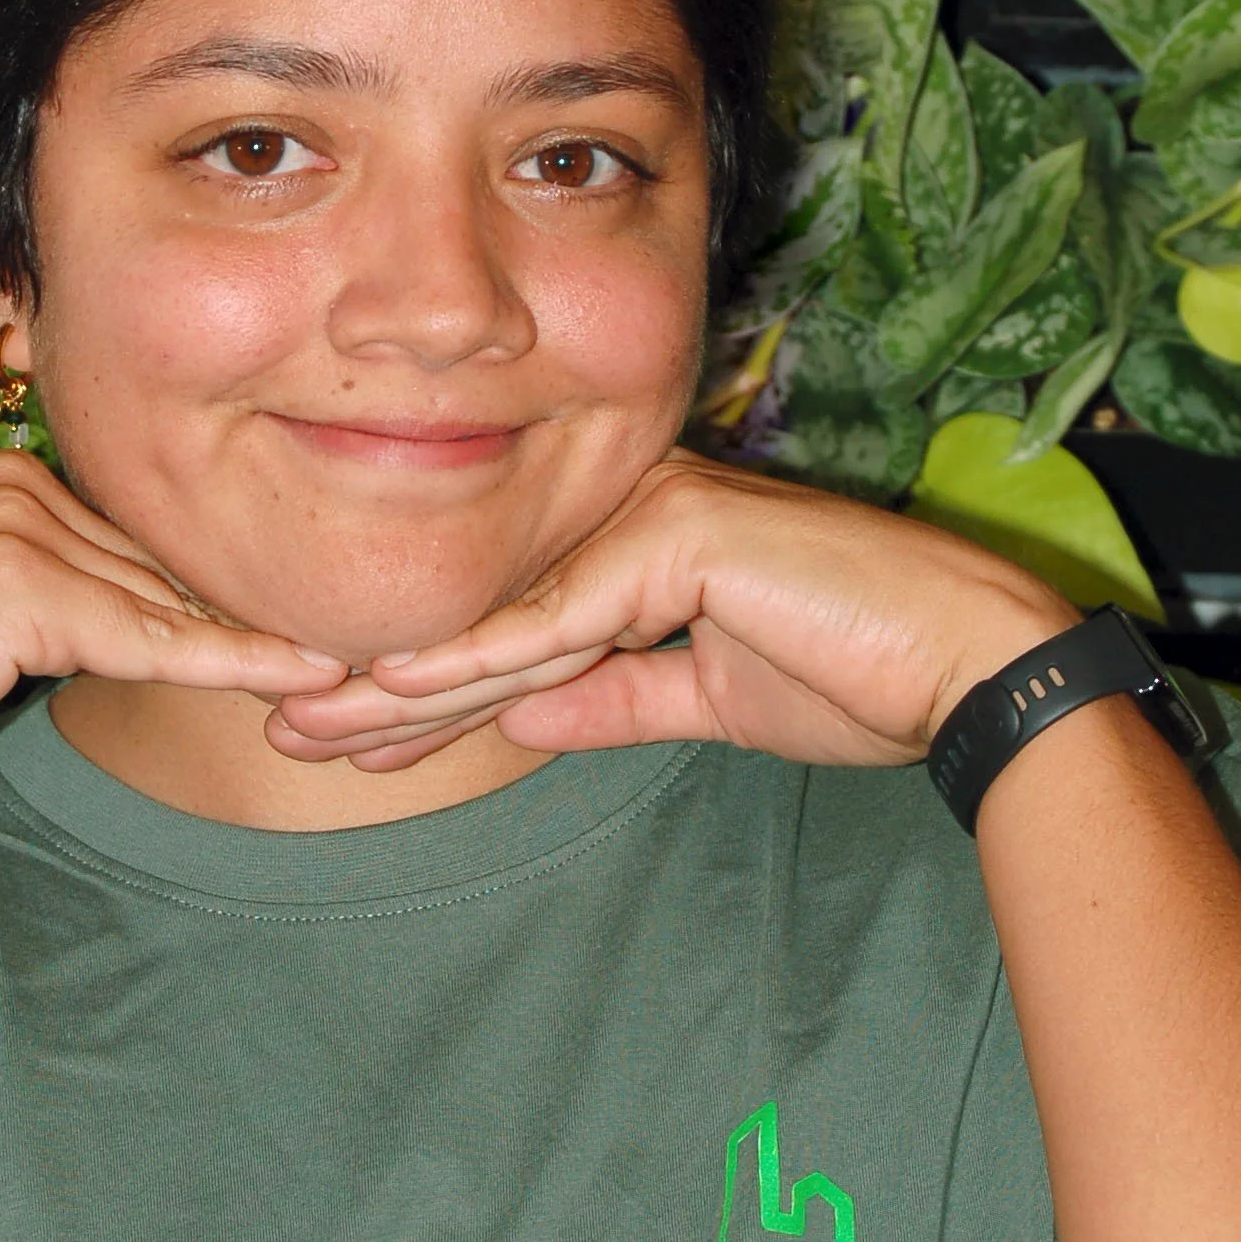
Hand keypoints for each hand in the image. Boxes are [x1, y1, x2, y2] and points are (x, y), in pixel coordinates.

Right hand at [0, 452, 348, 825]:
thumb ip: (46, 605)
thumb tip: (139, 628)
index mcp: (4, 477)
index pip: (136, 543)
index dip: (211, 600)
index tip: (299, 633)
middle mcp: (15, 480)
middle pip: (159, 565)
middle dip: (247, 614)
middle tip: (358, 648)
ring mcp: (17, 523)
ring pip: (166, 600)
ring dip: (262, 642)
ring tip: (361, 668)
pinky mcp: (21, 585)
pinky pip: (151, 638)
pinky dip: (236, 664)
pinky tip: (309, 677)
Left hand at [267, 450, 1071, 773]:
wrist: (959, 671)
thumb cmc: (851, 675)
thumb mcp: (698, 700)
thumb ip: (603, 696)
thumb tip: (512, 716)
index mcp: (631, 540)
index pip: (502, 619)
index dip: (416, 682)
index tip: (337, 731)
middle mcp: (625, 510)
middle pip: (480, 607)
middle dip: (376, 678)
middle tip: (281, 724)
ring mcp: (646, 514)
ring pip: (501, 614)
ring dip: (399, 680)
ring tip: (308, 722)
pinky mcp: (676, 536)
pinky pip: (560, 617)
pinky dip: (479, 658)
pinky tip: (399, 688)